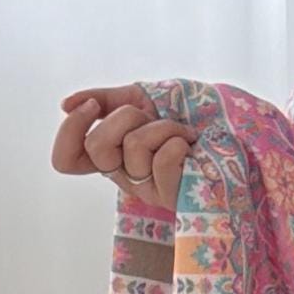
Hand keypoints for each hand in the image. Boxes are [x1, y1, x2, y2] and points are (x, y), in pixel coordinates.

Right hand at [53, 86, 197, 212]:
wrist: (228, 123)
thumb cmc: (185, 114)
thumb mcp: (140, 98)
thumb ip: (104, 100)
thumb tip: (65, 104)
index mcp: (110, 154)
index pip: (66, 161)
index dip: (70, 132)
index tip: (92, 107)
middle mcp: (123, 175)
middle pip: (97, 147)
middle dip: (126, 117)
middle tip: (149, 117)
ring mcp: (147, 189)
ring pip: (133, 146)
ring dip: (162, 126)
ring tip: (181, 131)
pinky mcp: (172, 195)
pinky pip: (162, 160)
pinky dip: (179, 140)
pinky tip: (190, 145)